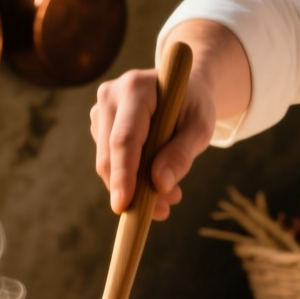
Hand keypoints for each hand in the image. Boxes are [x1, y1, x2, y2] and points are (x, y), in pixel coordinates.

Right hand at [89, 19, 249, 219]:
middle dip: (132, 189)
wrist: (183, 88)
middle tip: (164, 210)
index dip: (123, 174)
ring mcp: (100, 111)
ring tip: (171, 194)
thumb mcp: (200, 127)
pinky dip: (130, 178)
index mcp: (136, 88)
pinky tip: (156, 178)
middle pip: (110, 155)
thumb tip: (160, 184)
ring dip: (135, 187)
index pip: (124, 139)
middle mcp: (110, 96)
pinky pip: (110, 161)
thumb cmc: (194, 105)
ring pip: (108, 162)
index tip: (123, 205)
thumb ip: (182, 153)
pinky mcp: (99, 126)